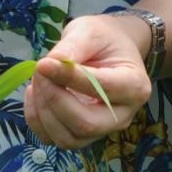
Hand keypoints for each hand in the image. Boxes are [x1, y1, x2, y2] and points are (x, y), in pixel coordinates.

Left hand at [22, 12, 152, 149]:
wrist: (109, 51)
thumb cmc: (104, 39)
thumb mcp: (90, 31)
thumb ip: (72, 47)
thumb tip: (47, 66)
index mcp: (135, 86)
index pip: (101, 89)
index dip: (69, 78)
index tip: (43, 63)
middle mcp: (122, 116)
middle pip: (86, 124)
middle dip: (54, 100)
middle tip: (40, 71)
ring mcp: (102, 130)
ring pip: (68, 138)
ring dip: (43, 111)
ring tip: (38, 81)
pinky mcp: (81, 136)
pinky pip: (53, 139)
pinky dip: (36, 119)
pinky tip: (36, 94)